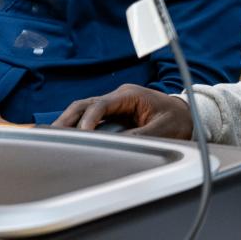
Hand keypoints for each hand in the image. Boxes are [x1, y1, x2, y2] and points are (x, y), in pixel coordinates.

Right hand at [52, 83, 194, 138]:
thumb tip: (118, 145)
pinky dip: (76, 127)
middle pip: (85, 105)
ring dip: (68, 123)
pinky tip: (66, 140)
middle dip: (68, 120)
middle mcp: (119, 97)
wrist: (188, 115)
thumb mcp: (165, 129)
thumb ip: (142, 135)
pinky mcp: (112, 114)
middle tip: (53, 137)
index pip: (101, 104)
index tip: (81, 136)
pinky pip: (89, 118)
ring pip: (83, 110)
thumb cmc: (178, 119)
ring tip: (52, 139)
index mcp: (131, 95)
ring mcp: (114, 104)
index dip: (88, 120)